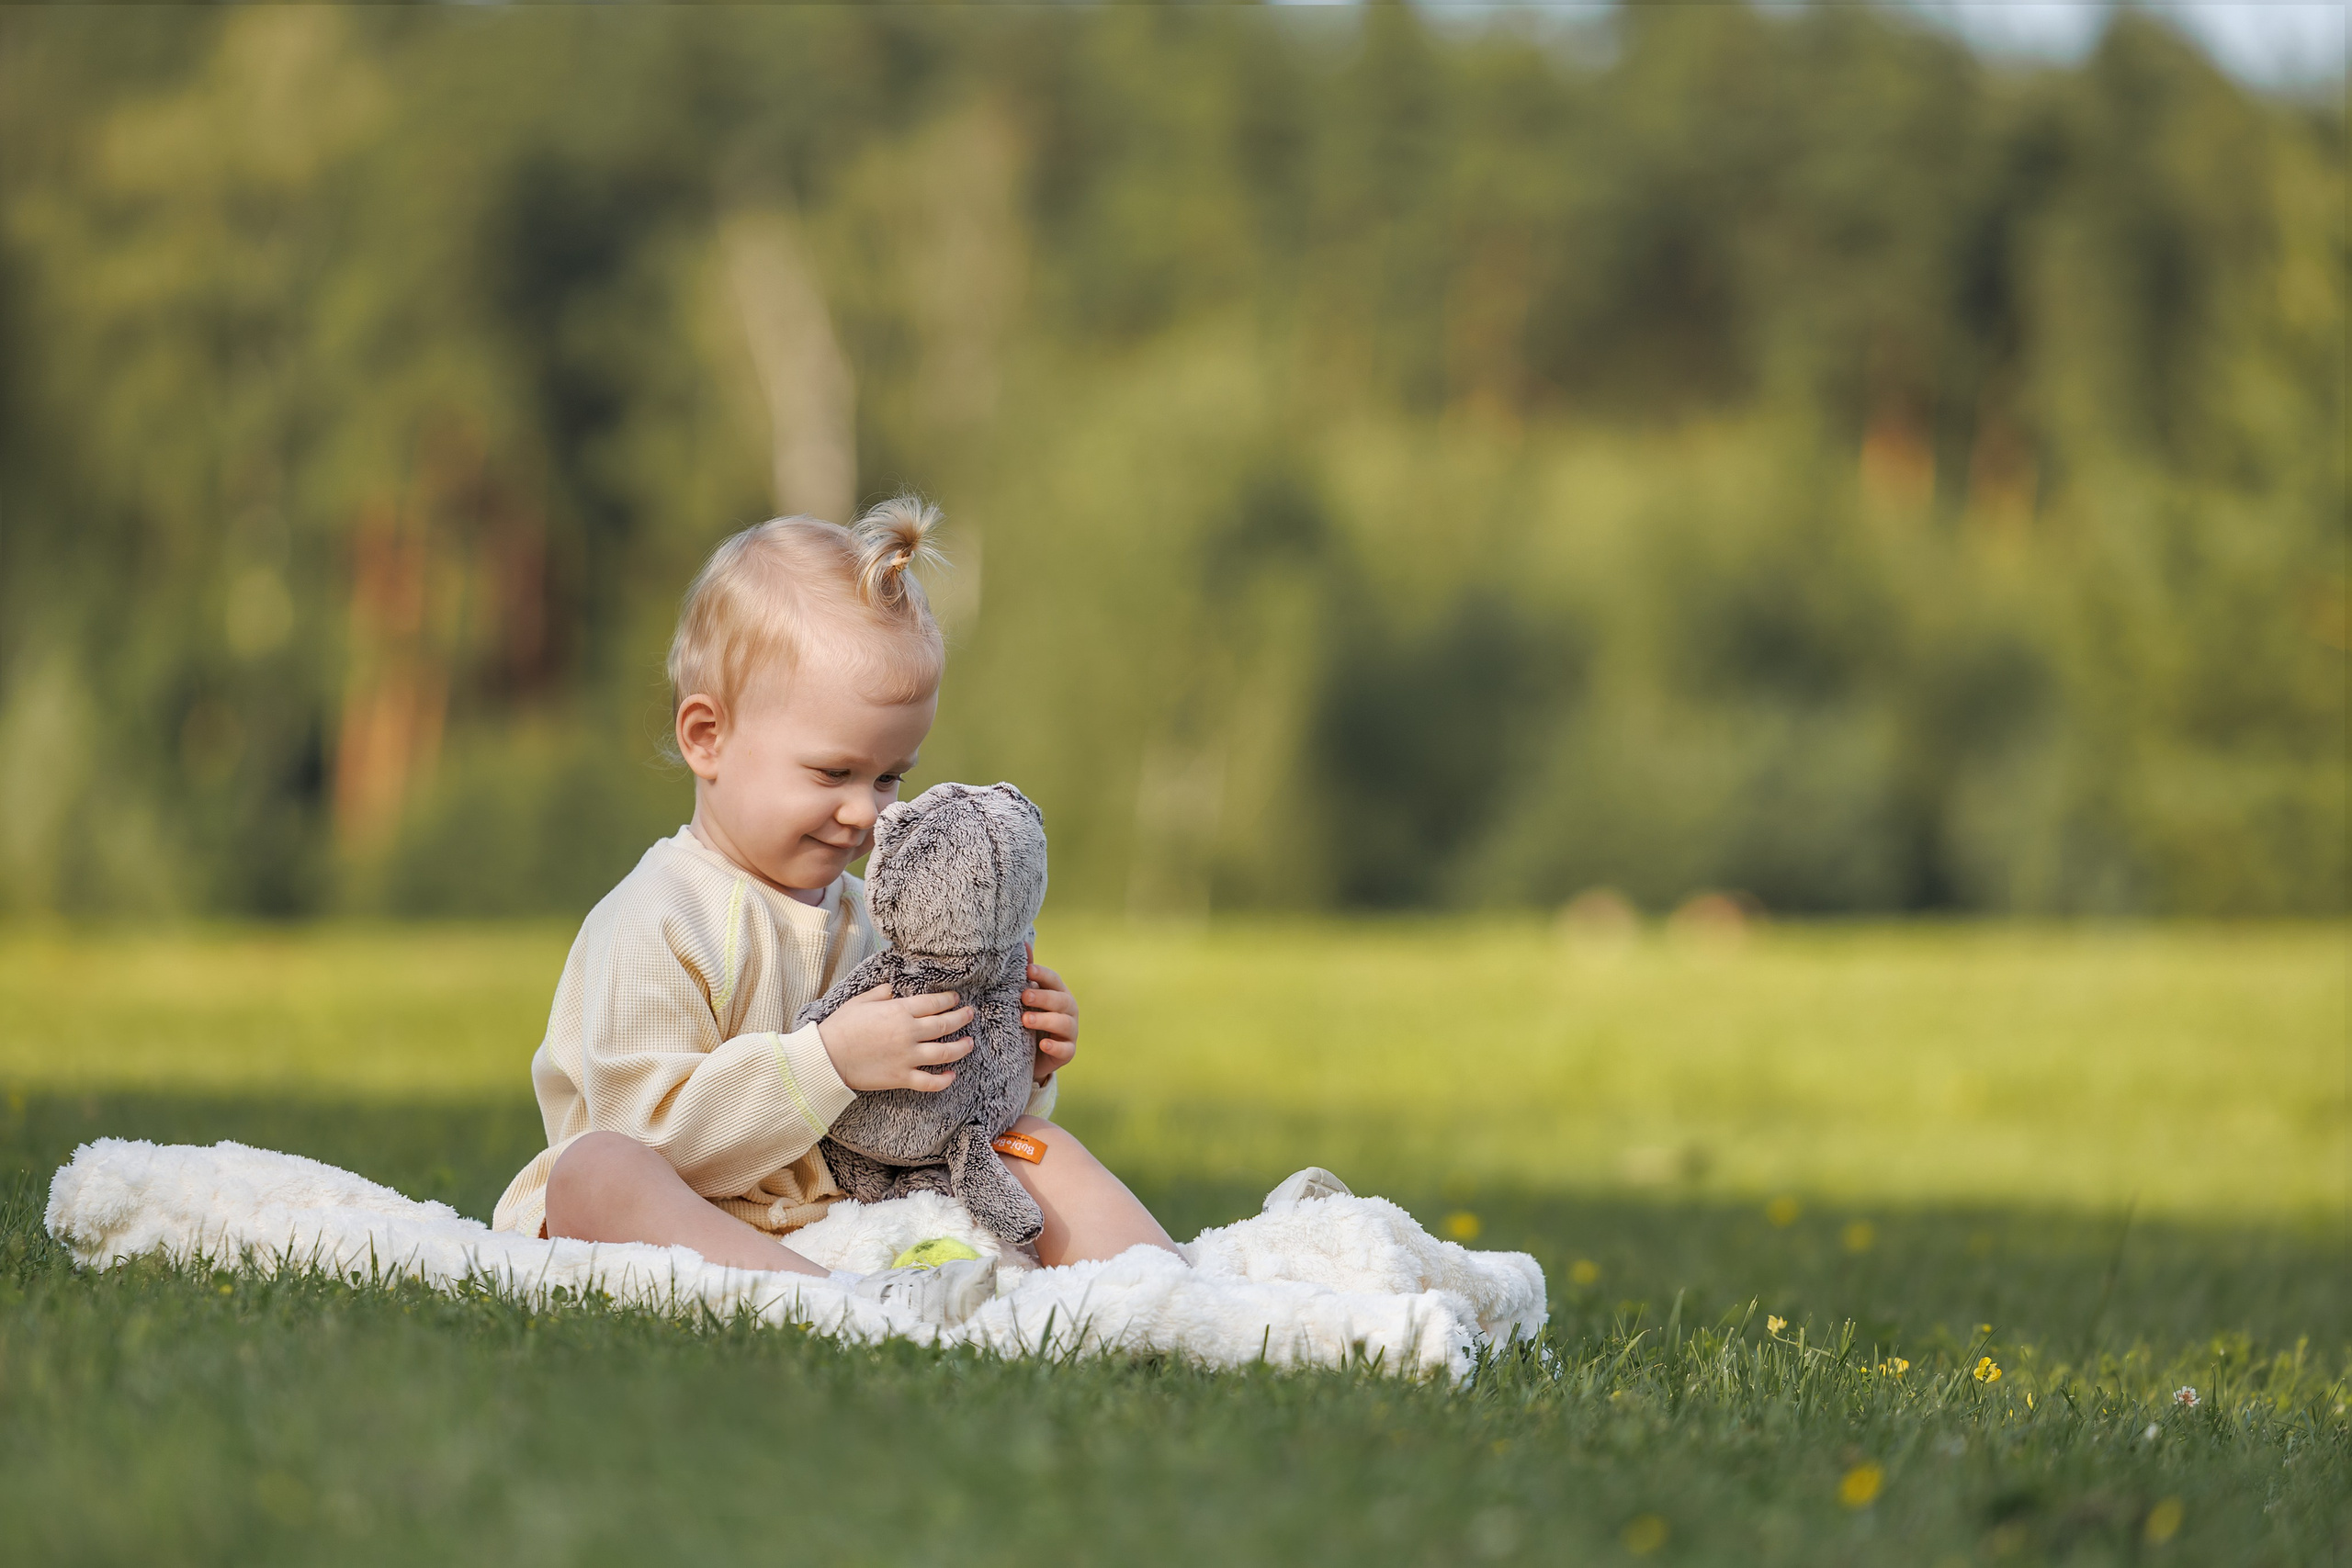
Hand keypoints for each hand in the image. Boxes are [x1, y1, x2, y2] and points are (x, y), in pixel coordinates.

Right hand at [816, 984, 973, 1092]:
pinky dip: (944, 1080)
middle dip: (962, 1018)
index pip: (933, 1003)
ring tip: (970, 1043)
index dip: (948, 1000)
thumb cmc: (841, 1026)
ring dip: (961, 1048)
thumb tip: (892, 989)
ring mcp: (907, 1056)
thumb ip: (880, 993)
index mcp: (899, 1011)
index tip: (955, 999)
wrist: (827, 1056)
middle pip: (945, 1025)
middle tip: (970, 1014)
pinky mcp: (901, 1077)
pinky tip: (952, 1076)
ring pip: (944, 1053)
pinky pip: (929, 1082)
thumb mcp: (860, 1001)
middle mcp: (909, 1032)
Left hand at [1021, 944, 1077, 1085]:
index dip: (1042, 974)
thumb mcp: (1028, 997)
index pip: (1054, 980)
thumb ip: (1028, 974)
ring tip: (1025, 1020)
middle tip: (1024, 996)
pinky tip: (1042, 1044)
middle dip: (1043, 997)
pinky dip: (1055, 1046)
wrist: (1034, 1053)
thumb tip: (1023, 944)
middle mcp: (1068, 1010)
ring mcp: (1070, 1031)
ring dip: (1045, 1020)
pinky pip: (1065, 1049)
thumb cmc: (1032, 1017)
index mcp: (1058, 993)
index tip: (1027, 971)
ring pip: (1064, 1023)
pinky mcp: (1067, 1052)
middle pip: (1060, 1000)